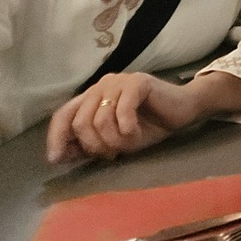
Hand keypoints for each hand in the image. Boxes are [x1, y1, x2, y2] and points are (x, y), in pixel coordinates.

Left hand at [47, 73, 209, 162]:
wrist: (183, 111)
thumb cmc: (149, 126)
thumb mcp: (114, 141)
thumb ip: (89, 144)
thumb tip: (59, 156)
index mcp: (91, 98)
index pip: (63, 115)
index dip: (56, 138)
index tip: (57, 159)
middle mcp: (101, 86)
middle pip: (80, 122)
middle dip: (95, 146)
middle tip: (113, 155)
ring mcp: (118, 81)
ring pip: (100, 119)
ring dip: (114, 140)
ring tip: (129, 144)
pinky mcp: (137, 81)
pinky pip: (121, 111)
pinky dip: (127, 129)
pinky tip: (136, 133)